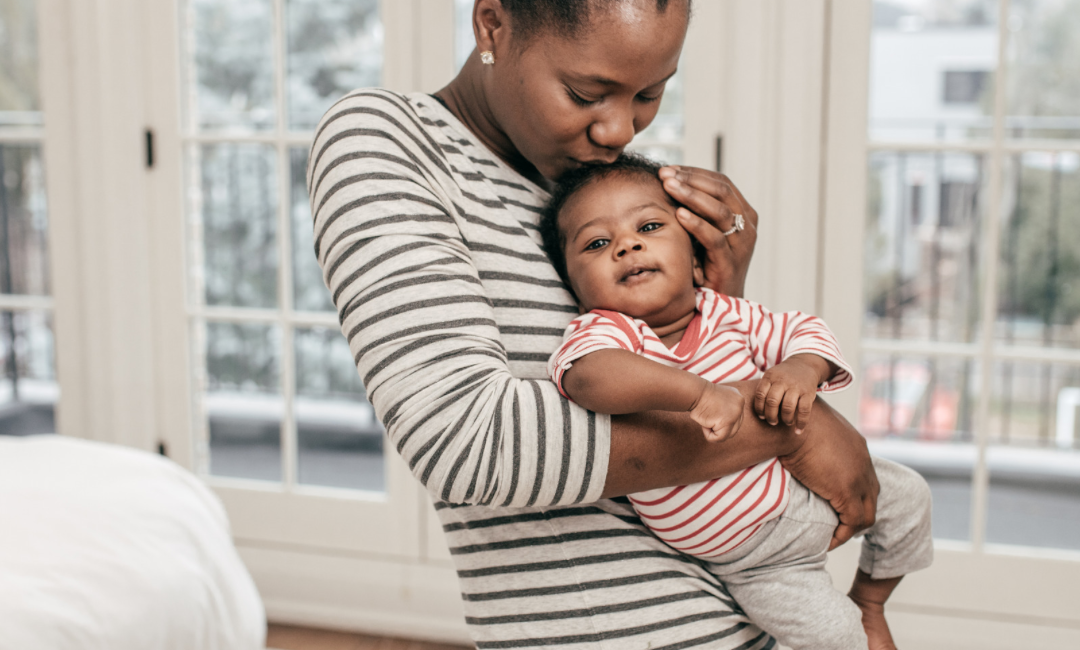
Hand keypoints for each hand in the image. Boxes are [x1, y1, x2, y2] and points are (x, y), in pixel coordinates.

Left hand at [658, 166, 758, 297]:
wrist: (720, 300)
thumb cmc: (708, 263)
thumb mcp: (704, 231)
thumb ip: (696, 210)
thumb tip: (670, 181)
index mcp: (742, 213)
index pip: (720, 183)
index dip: (694, 173)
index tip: (669, 168)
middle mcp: (746, 226)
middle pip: (721, 191)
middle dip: (691, 179)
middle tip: (665, 174)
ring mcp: (741, 244)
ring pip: (719, 211)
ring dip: (691, 196)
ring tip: (669, 186)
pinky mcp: (730, 262)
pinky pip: (714, 238)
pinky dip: (696, 224)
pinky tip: (679, 214)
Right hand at [689, 381, 744, 441]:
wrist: (694, 392)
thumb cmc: (700, 397)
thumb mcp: (719, 400)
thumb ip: (727, 410)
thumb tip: (727, 427)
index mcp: (738, 399)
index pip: (737, 420)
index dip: (721, 421)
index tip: (712, 412)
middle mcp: (740, 405)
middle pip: (734, 428)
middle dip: (719, 427)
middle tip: (708, 416)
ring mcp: (736, 413)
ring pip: (728, 435)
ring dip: (714, 431)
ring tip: (706, 419)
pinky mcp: (727, 422)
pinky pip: (719, 438)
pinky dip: (709, 434)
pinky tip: (705, 423)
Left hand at [754, 355, 830, 432]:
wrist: (805, 364)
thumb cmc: (783, 376)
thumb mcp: (771, 376)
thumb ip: (764, 390)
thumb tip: (760, 415)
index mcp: (770, 377)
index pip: (760, 395)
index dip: (759, 409)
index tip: (762, 416)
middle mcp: (782, 381)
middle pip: (772, 402)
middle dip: (771, 416)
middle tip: (773, 422)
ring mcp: (796, 386)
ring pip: (787, 407)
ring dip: (786, 419)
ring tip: (786, 422)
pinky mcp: (808, 392)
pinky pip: (804, 410)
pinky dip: (801, 423)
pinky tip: (798, 430)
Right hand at [778, 398, 878, 549]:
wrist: (791, 423)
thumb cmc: (790, 423)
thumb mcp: (808, 432)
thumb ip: (811, 443)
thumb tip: (793, 448)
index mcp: (856, 447)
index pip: (865, 477)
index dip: (854, 495)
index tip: (837, 506)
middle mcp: (864, 463)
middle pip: (872, 497)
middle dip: (858, 514)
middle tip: (839, 526)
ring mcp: (859, 478)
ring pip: (867, 514)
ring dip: (851, 529)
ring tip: (833, 537)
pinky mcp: (847, 492)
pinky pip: (852, 523)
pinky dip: (841, 536)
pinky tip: (827, 542)